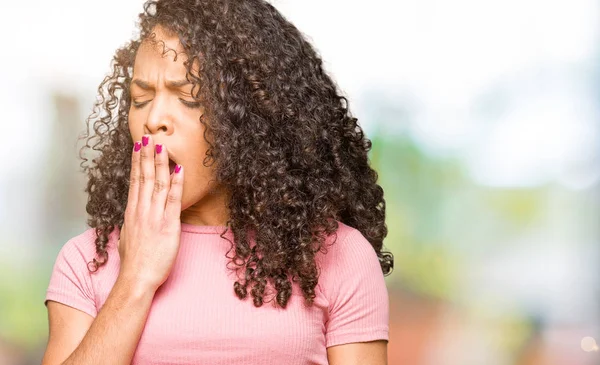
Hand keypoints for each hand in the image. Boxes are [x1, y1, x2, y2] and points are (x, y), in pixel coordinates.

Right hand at [117, 135, 183, 291]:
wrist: (136, 278)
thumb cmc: (133, 262)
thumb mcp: (128, 237)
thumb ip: (133, 222)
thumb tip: (134, 215)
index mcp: (132, 212)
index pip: (135, 181)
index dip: (138, 162)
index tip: (138, 147)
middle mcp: (141, 210)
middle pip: (145, 177)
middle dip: (147, 155)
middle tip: (148, 137)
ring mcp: (154, 216)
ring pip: (158, 184)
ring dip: (160, 163)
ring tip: (161, 146)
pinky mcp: (168, 225)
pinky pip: (173, 200)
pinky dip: (177, 183)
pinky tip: (179, 169)